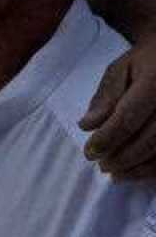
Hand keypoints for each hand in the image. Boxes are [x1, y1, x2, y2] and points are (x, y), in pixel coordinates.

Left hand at [81, 40, 155, 177]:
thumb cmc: (144, 62)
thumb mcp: (119, 69)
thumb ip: (105, 97)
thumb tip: (87, 126)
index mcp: (155, 82)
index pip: (128, 117)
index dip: (107, 138)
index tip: (89, 153)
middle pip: (149, 139)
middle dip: (122, 156)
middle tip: (101, 165)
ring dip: (139, 167)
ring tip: (116, 174)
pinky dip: (154, 168)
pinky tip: (137, 172)